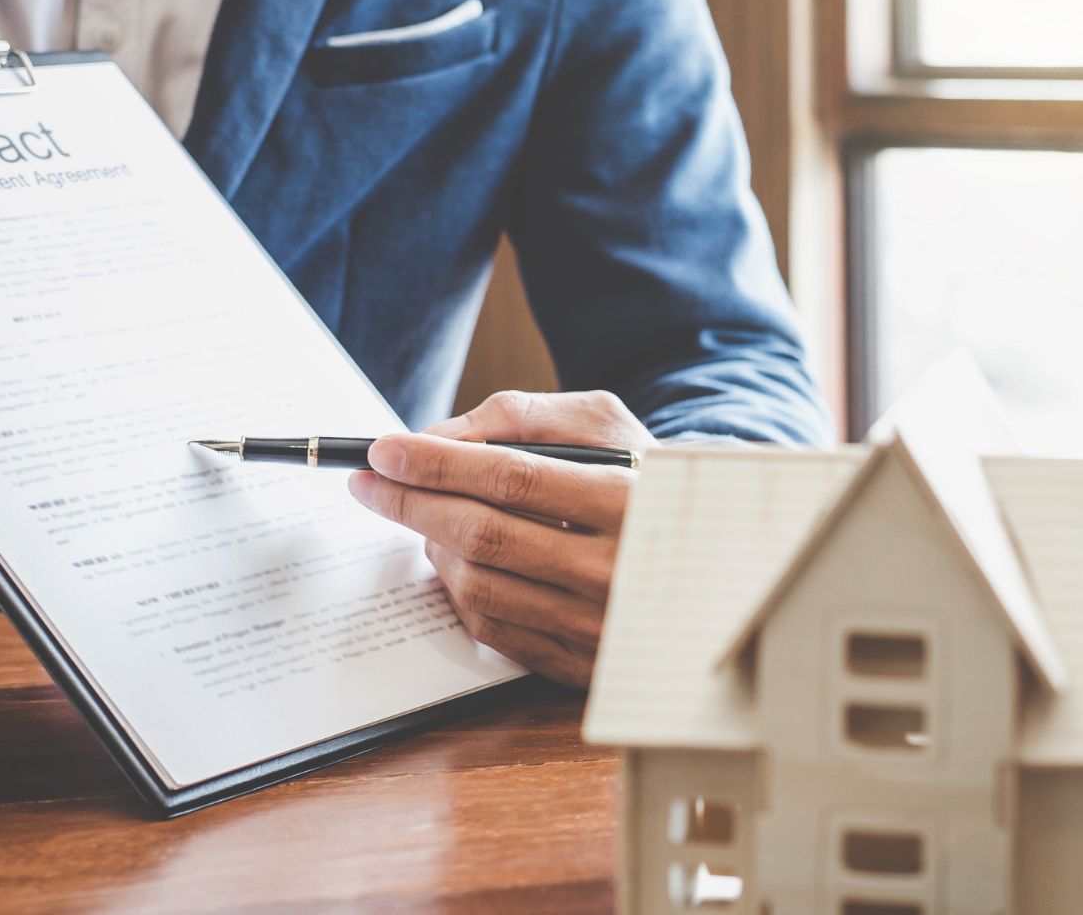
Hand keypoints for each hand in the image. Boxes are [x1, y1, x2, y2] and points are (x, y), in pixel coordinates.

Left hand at [348, 390, 656, 686]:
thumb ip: (525, 418)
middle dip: (413, 504)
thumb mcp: (608, 426)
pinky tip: (454, 562)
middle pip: (487, 535)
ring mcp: (599, 625)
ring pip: (483, 588)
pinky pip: (496, 632)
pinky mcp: (584, 664)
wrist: (712, 562)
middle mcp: (617, 569)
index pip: (511, 478)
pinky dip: (459, 594)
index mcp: (628, 500)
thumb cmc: (644, 481)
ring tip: (421, 518)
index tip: (385, 451)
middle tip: (370, 483)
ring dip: (434, 548)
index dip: (438, 464)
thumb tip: (437, 438)